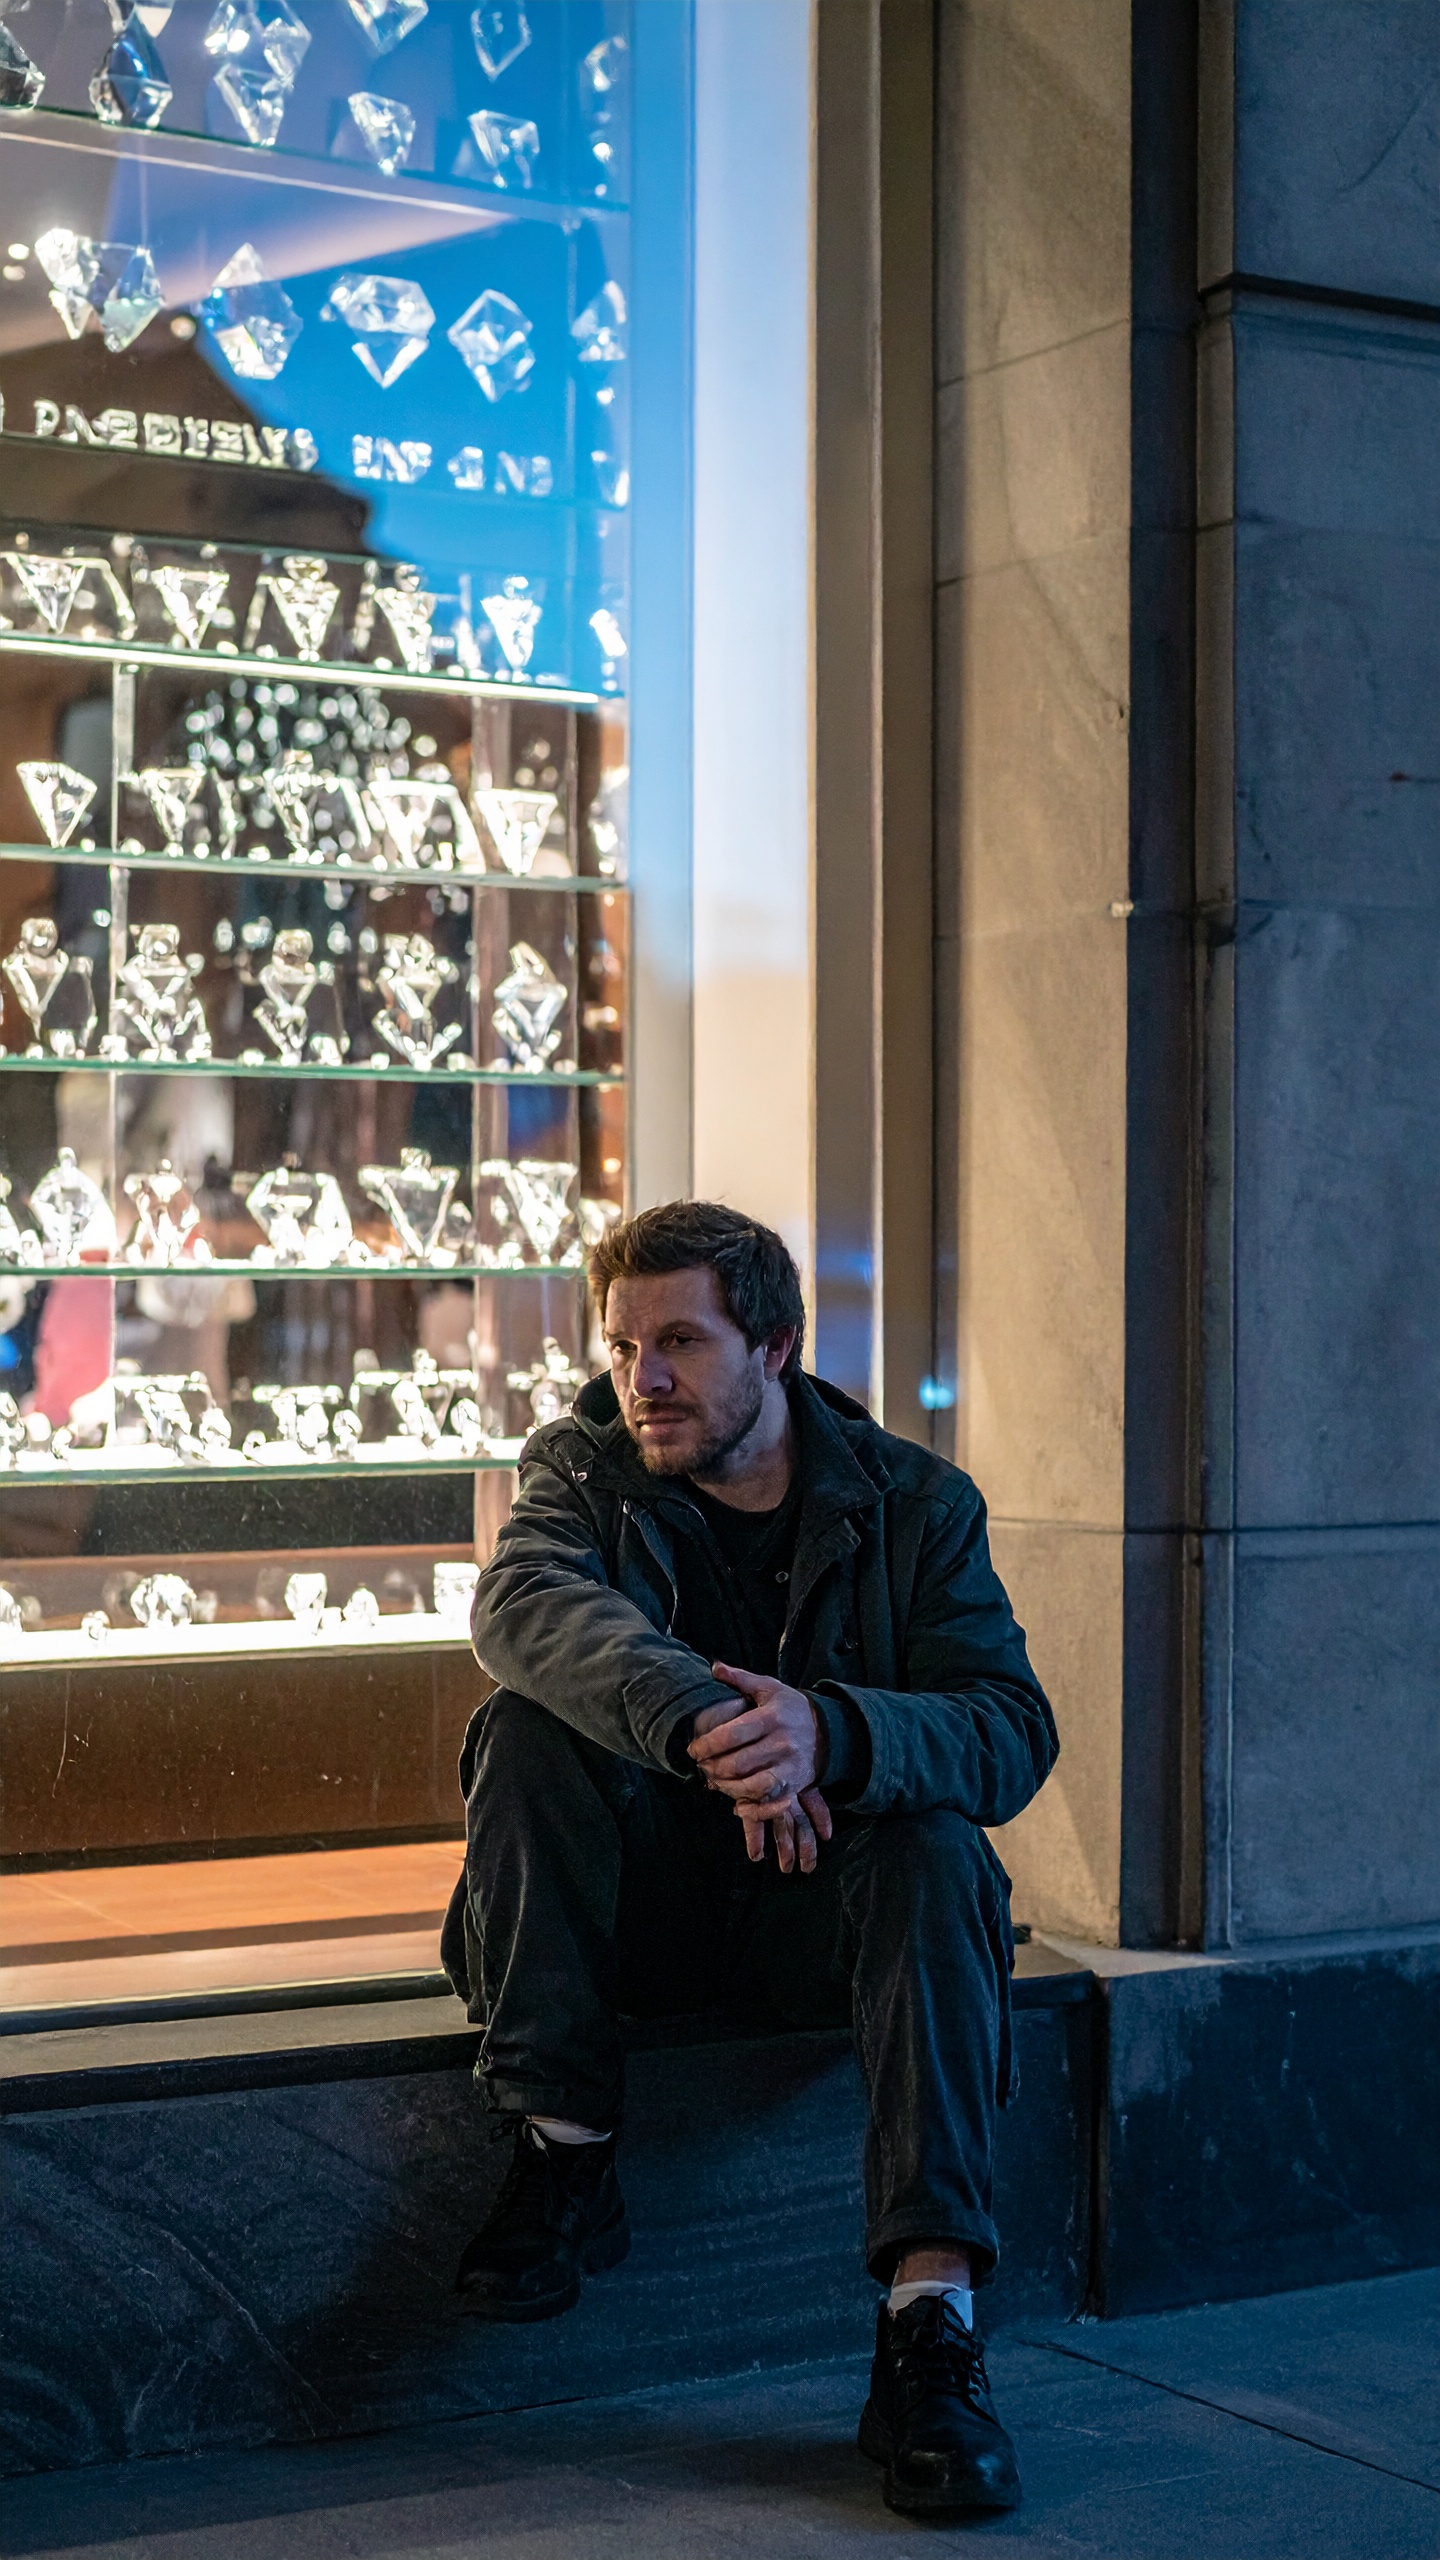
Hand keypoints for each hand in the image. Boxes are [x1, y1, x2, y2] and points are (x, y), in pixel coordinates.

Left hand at [689, 1665, 833, 1873]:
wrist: (827, 1732)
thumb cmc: (789, 1708)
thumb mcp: (769, 1688)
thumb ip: (740, 1678)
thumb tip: (715, 1667)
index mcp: (772, 1717)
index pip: (732, 1733)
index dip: (707, 1744)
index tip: (693, 1749)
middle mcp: (782, 1743)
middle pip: (737, 1763)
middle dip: (712, 1767)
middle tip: (700, 1766)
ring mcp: (789, 1766)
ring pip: (749, 1785)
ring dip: (725, 1787)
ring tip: (713, 1780)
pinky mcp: (793, 1785)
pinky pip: (767, 1801)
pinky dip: (748, 1804)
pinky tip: (734, 1800)